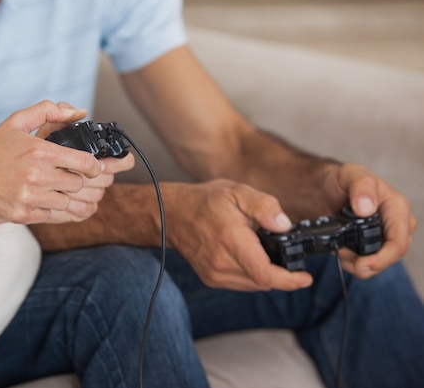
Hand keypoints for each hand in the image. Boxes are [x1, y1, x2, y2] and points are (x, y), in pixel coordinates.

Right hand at [0, 100, 104, 223]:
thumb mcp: (18, 121)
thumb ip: (49, 111)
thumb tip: (80, 112)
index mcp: (40, 151)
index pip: (85, 163)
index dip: (94, 166)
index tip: (91, 167)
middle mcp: (37, 176)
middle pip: (78, 184)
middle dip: (77, 180)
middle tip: (68, 175)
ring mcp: (30, 197)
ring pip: (68, 202)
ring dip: (64, 195)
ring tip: (53, 187)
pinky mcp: (23, 215)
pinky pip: (52, 215)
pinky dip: (51, 208)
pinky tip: (41, 197)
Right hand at [165, 179, 313, 290]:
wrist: (172, 214)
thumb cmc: (205, 201)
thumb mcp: (238, 191)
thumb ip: (265, 206)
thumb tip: (285, 225)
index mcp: (231, 240)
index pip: (265, 274)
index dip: (290, 281)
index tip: (306, 278)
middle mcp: (221, 262)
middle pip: (263, 281)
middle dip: (281, 273)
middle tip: (287, 256)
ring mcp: (214, 274)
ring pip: (253, 285)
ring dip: (266, 274)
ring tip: (267, 254)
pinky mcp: (211, 279)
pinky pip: (241, 283)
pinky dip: (252, 274)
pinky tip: (250, 257)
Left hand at [321, 163, 416, 278]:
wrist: (326, 187)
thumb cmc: (342, 178)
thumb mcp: (350, 174)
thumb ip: (361, 187)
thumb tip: (366, 208)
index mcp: (397, 207)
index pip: (399, 243)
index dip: (382, 258)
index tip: (361, 264)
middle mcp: (396, 224)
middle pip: (390, 257)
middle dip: (366, 263)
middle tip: (341, 255)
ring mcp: (385, 235)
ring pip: (378, 262)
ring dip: (356, 263)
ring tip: (338, 249)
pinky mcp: (372, 243)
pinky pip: (367, 261)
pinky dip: (352, 261)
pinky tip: (340, 249)